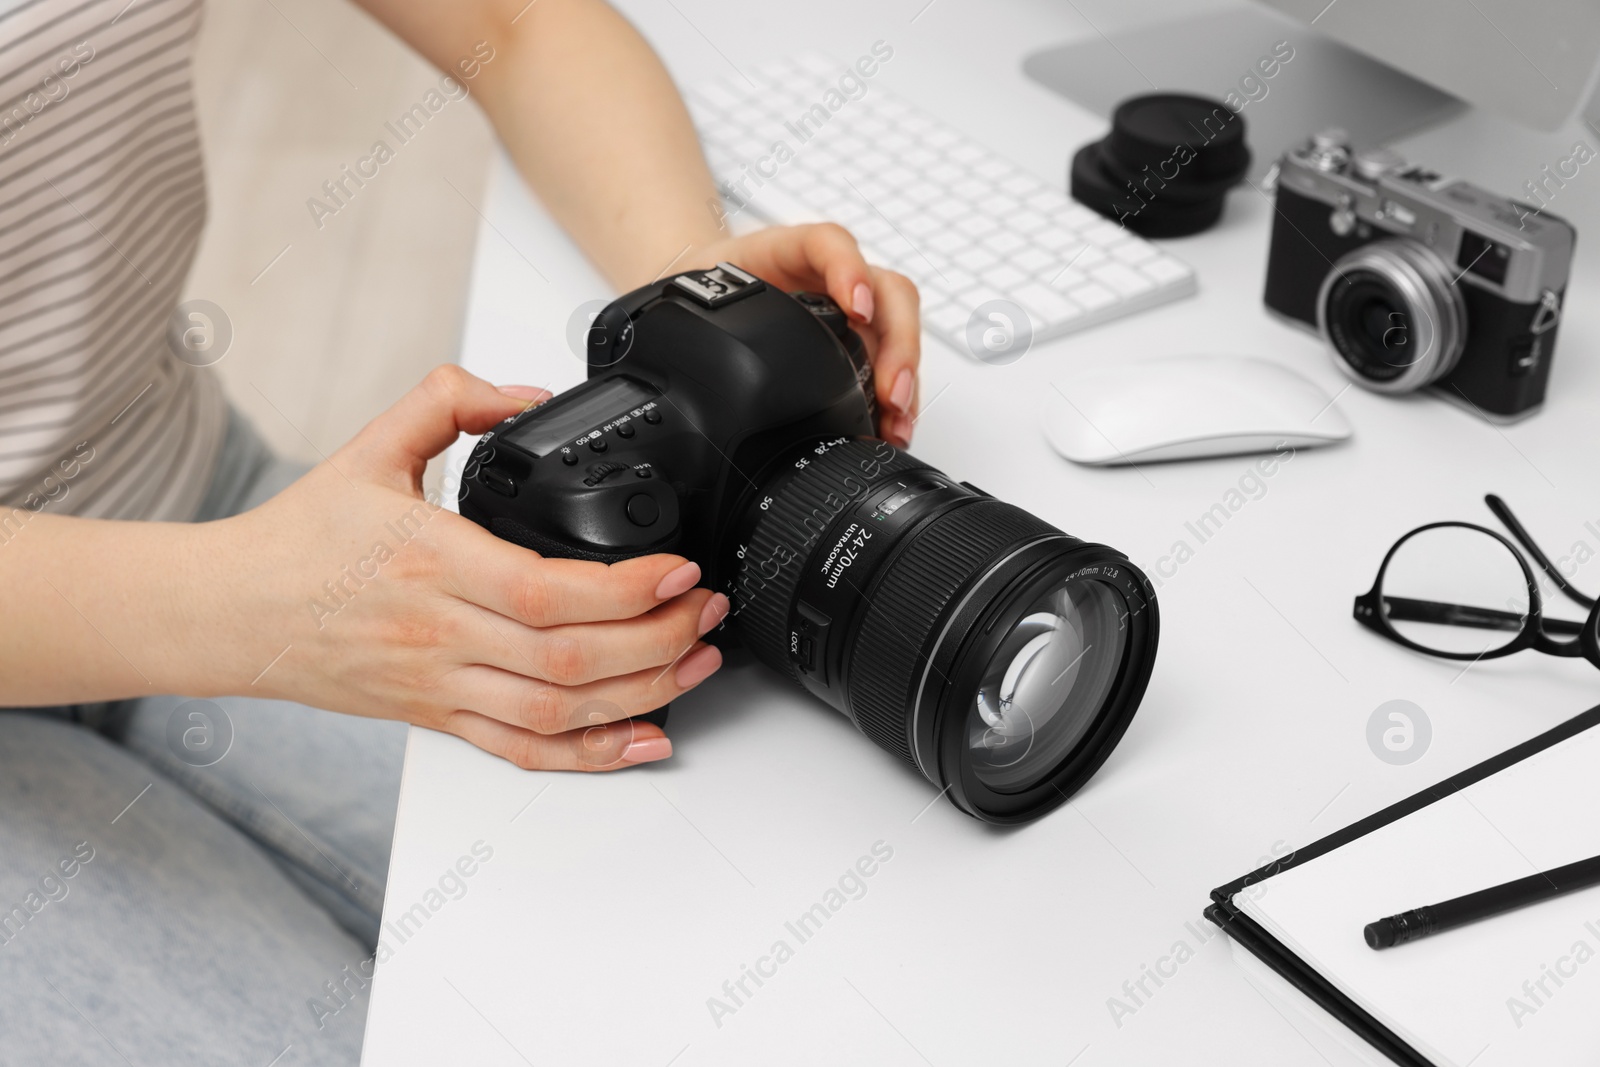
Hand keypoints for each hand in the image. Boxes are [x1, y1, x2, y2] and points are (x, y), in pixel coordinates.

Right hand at [196, 366, 727, 770]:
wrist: (232, 612)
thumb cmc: (301, 537)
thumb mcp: (372, 445)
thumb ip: (451, 400)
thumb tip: (526, 393)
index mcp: (432, 560)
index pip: (549, 591)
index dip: (630, 589)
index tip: (681, 569)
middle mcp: (440, 633)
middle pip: (572, 659)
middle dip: (662, 639)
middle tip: (707, 610)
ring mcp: (441, 685)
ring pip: (560, 712)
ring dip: (645, 694)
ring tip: (698, 662)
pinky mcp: (439, 718)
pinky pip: (526, 750)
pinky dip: (594, 754)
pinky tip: (644, 737)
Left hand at [698, 225, 920, 446]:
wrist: (708, 289)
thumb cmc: (712, 285)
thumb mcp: (700, 287)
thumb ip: (698, 305)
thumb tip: (670, 345)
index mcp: (793, 251)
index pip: (830, 243)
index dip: (850, 271)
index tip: (856, 308)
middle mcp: (835, 276)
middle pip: (889, 292)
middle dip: (899, 345)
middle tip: (891, 391)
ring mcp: (857, 307)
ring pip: (901, 329)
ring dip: (907, 375)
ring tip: (898, 418)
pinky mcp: (864, 339)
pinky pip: (893, 361)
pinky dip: (900, 395)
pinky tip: (895, 425)